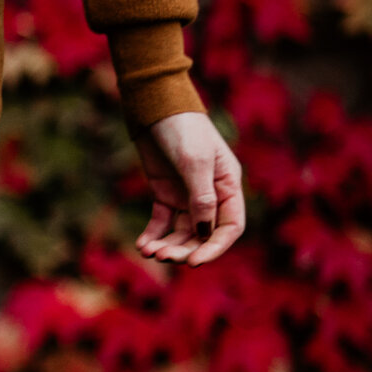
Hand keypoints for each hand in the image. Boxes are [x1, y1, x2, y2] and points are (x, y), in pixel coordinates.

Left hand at [134, 110, 246, 266]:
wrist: (155, 109)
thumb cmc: (183, 129)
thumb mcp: (194, 162)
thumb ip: (201, 197)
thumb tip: (204, 230)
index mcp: (228, 187)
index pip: (229, 227)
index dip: (214, 248)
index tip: (194, 262)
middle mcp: (211, 195)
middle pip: (202, 234)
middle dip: (184, 249)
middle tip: (162, 257)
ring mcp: (187, 196)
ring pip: (181, 232)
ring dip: (166, 245)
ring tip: (148, 252)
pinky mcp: (165, 194)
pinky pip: (162, 222)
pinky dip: (152, 235)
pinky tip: (142, 245)